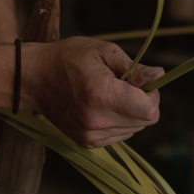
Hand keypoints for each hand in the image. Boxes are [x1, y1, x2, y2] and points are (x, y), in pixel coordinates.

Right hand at [23, 37, 162, 148]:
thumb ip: (134, 68)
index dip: (153, 95)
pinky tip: (101, 106)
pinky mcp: (86, 143)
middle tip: (122, 84)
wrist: (34, 79)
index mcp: (102, 95)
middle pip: (145, 121)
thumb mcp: (103, 51)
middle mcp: (96, 121)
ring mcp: (90, 135)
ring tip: (107, 94)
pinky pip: (119, 135)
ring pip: (134, 130)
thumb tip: (158, 76)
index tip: (140, 81)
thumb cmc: (68, 58)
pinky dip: (118, 121)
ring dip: (130, 112)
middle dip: (142, 102)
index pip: (150, 111)